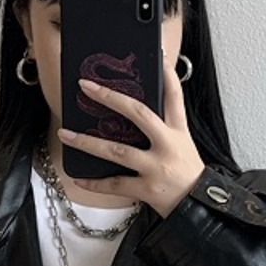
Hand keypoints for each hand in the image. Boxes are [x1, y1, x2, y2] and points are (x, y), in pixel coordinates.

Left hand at [57, 51, 206, 218]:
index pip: (175, 97)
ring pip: (117, 151)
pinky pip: (115, 184)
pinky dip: (95, 183)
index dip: (167, 76)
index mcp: (179, 132)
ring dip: (88, 142)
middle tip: (87, 87)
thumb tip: (136, 113)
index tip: (157, 58)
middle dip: (110, 98)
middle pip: (138, 114)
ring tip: (66, 134)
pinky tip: (79, 178)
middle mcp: (167, 145)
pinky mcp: (147, 188)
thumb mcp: (184, 145)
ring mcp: (156, 167)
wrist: (199, 207)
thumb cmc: (188, 176)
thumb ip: (165, 128)